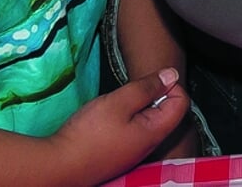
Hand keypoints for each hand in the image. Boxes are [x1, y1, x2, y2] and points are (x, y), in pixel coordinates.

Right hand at [45, 68, 189, 184]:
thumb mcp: (119, 102)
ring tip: (118, 104)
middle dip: (153, 95)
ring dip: (137, 107)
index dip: (170, 85)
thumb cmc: (88, 134)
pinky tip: (109, 118)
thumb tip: (171, 75)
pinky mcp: (119, 155)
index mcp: (155, 132)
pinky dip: (126, 120)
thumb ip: (147, 87)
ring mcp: (134, 153)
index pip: (182, 102)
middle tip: (131, 91)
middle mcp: (149, 146)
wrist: (59, 166)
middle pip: (167, 113)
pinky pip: (133, 133)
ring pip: (148, 122)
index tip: (149, 80)